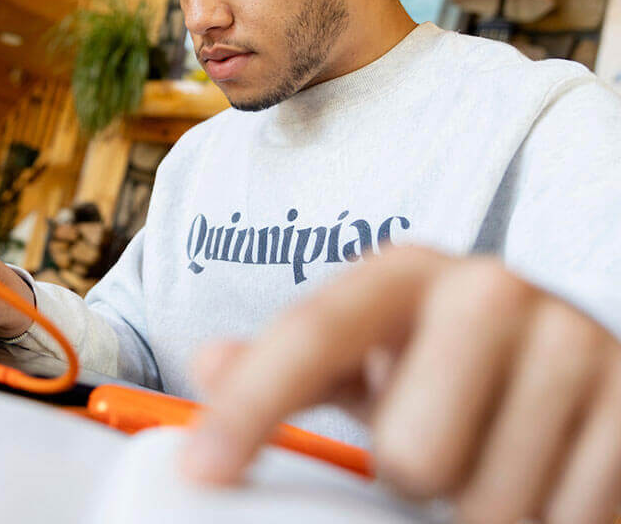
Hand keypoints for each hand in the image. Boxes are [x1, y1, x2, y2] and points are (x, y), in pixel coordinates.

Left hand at [183, 246, 620, 523]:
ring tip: (489, 458)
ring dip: (474, 506)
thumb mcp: (366, 352)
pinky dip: (542, 520)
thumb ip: (289, 362)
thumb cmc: (446, 364)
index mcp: (404, 275)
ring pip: (486, 502)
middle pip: (411, 451)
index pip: (311, 338)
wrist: (567, 357)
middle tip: (434, 449)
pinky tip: (540, 474)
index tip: (203, 471)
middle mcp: (487, 291)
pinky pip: (564, 518)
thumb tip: (208, 363)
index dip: (250, 409)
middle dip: (412, 475)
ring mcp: (571, 341)